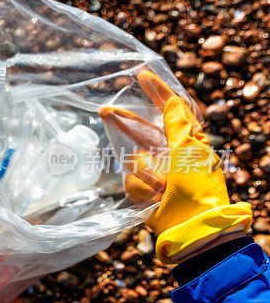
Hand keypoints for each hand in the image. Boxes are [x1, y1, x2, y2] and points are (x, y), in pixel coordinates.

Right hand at [100, 70, 251, 262]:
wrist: (191, 228)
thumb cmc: (197, 189)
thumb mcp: (190, 152)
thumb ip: (178, 125)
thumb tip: (174, 100)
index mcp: (187, 140)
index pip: (171, 108)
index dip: (157, 90)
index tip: (141, 74)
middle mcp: (170, 152)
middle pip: (142, 129)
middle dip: (126, 123)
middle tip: (104, 111)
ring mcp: (156, 171)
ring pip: (134, 158)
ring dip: (148, 174)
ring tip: (161, 188)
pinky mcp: (143, 188)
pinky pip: (131, 180)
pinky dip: (143, 189)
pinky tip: (156, 198)